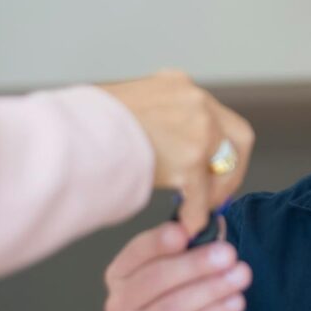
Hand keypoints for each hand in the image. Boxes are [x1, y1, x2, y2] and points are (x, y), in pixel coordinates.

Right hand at [98, 70, 254, 233]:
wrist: (72, 133)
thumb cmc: (87, 123)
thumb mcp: (129, 104)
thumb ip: (154, 118)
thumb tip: (161, 141)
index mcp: (178, 85)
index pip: (215, 114)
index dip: (220, 144)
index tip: (213, 165)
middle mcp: (195, 101)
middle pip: (239, 137)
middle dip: (232, 167)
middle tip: (219, 191)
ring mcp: (198, 129)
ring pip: (223, 167)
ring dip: (215, 192)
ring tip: (200, 209)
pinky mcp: (191, 159)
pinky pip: (202, 195)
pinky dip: (197, 214)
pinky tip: (188, 225)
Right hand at [104, 222, 250, 310]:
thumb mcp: (187, 278)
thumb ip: (198, 247)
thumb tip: (218, 220)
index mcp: (121, 275)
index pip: (137, 252)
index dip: (159, 241)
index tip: (186, 232)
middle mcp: (119, 304)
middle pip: (156, 278)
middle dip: (196, 264)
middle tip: (228, 254)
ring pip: (173, 306)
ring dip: (212, 288)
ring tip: (241, 276)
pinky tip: (236, 303)